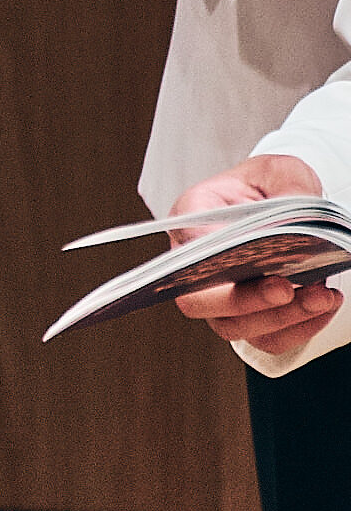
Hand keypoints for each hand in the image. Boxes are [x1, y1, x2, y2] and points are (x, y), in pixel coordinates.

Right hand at [169, 156, 341, 351]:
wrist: (281, 206)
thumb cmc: (272, 186)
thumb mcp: (282, 171)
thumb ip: (289, 185)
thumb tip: (298, 215)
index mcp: (193, 217)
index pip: (187, 246)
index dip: (211, 261)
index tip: (254, 262)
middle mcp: (196, 263)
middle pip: (199, 299)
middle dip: (244, 301)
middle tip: (285, 289)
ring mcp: (219, 296)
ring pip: (233, 326)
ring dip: (279, 319)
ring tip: (320, 297)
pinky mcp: (248, 317)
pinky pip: (266, 339)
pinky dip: (297, 331)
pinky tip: (322, 307)